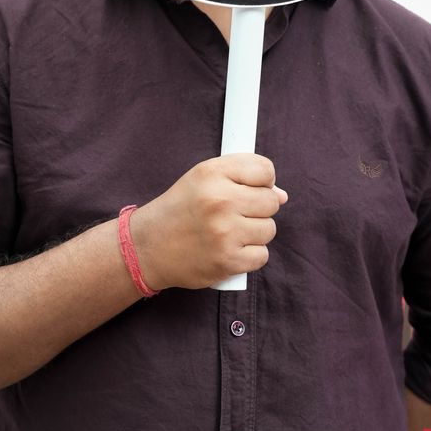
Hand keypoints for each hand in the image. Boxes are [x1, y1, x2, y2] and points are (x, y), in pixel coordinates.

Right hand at [129, 154, 287, 289]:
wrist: (148, 246)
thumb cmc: (181, 208)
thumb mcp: (202, 177)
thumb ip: (241, 176)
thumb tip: (281, 195)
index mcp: (212, 173)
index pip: (265, 170)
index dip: (263, 180)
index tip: (250, 188)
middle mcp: (219, 200)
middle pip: (271, 201)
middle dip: (259, 208)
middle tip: (237, 213)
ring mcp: (224, 232)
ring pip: (269, 229)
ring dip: (255, 233)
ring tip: (230, 232)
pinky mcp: (227, 261)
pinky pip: (262, 255)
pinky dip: (250, 255)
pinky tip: (230, 249)